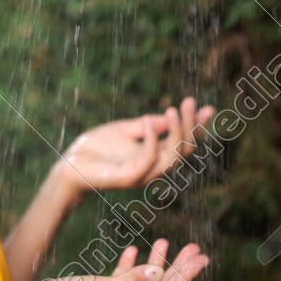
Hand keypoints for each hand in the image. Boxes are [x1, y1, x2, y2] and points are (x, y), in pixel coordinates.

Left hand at [56, 97, 214, 203]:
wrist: (71, 164)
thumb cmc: (97, 147)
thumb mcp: (126, 130)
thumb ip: (149, 125)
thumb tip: (172, 115)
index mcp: (155, 155)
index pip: (184, 142)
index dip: (197, 127)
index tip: (208, 108)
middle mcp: (153, 167)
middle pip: (184, 151)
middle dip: (190, 126)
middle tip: (188, 102)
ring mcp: (142, 174)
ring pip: (172, 158)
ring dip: (176, 133)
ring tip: (173, 110)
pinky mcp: (128, 178)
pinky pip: (147, 161)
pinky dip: (152, 141)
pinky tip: (150, 121)